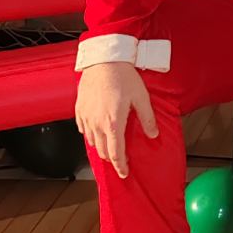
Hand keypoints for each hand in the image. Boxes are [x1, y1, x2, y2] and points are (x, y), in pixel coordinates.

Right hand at [76, 61, 157, 179]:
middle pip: (102, 151)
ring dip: (101, 147)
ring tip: (109, 145)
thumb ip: (147, 118)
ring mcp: (86, 117)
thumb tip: (153, 134)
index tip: (124, 172)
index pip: (116, 153)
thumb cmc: (122, 76)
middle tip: (120, 159)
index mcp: (113, 123)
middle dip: (111, 158)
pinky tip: (97, 130)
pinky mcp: (79, 109)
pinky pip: (83, 129)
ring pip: (91, 141)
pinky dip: (90, 134)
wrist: (103, 59)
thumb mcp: (141, 97)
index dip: (120, 166)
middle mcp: (97, 124)